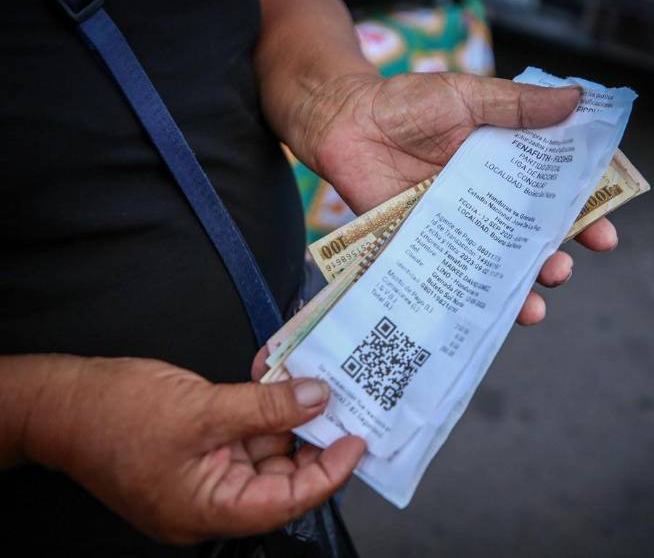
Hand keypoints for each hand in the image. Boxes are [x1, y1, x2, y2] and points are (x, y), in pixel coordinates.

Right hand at [22, 355, 363, 543]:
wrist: (60, 403)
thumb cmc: (117, 416)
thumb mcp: (203, 409)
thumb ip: (266, 407)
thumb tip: (318, 399)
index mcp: (208, 510)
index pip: (285, 501)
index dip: (327, 474)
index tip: (356, 443)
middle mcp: (210, 499)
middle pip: (278, 476)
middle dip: (311, 440)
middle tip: (343, 406)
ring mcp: (203, 474)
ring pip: (263, 450)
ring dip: (288, 417)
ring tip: (317, 385)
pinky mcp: (198, 450)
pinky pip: (242, 433)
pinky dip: (262, 408)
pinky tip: (279, 379)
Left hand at [285, 72, 618, 323]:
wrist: (344, 120)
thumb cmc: (407, 103)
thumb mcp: (469, 98)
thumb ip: (520, 105)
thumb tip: (579, 99)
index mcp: (508, 165)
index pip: (558, 193)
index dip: (586, 214)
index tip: (606, 233)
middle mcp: (489, 201)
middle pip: (534, 238)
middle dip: (555, 259)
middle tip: (562, 268)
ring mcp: (458, 227)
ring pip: (498, 267)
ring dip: (520, 290)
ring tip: (533, 304)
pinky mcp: (425, 246)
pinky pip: (452, 278)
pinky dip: (469, 300)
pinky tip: (483, 314)